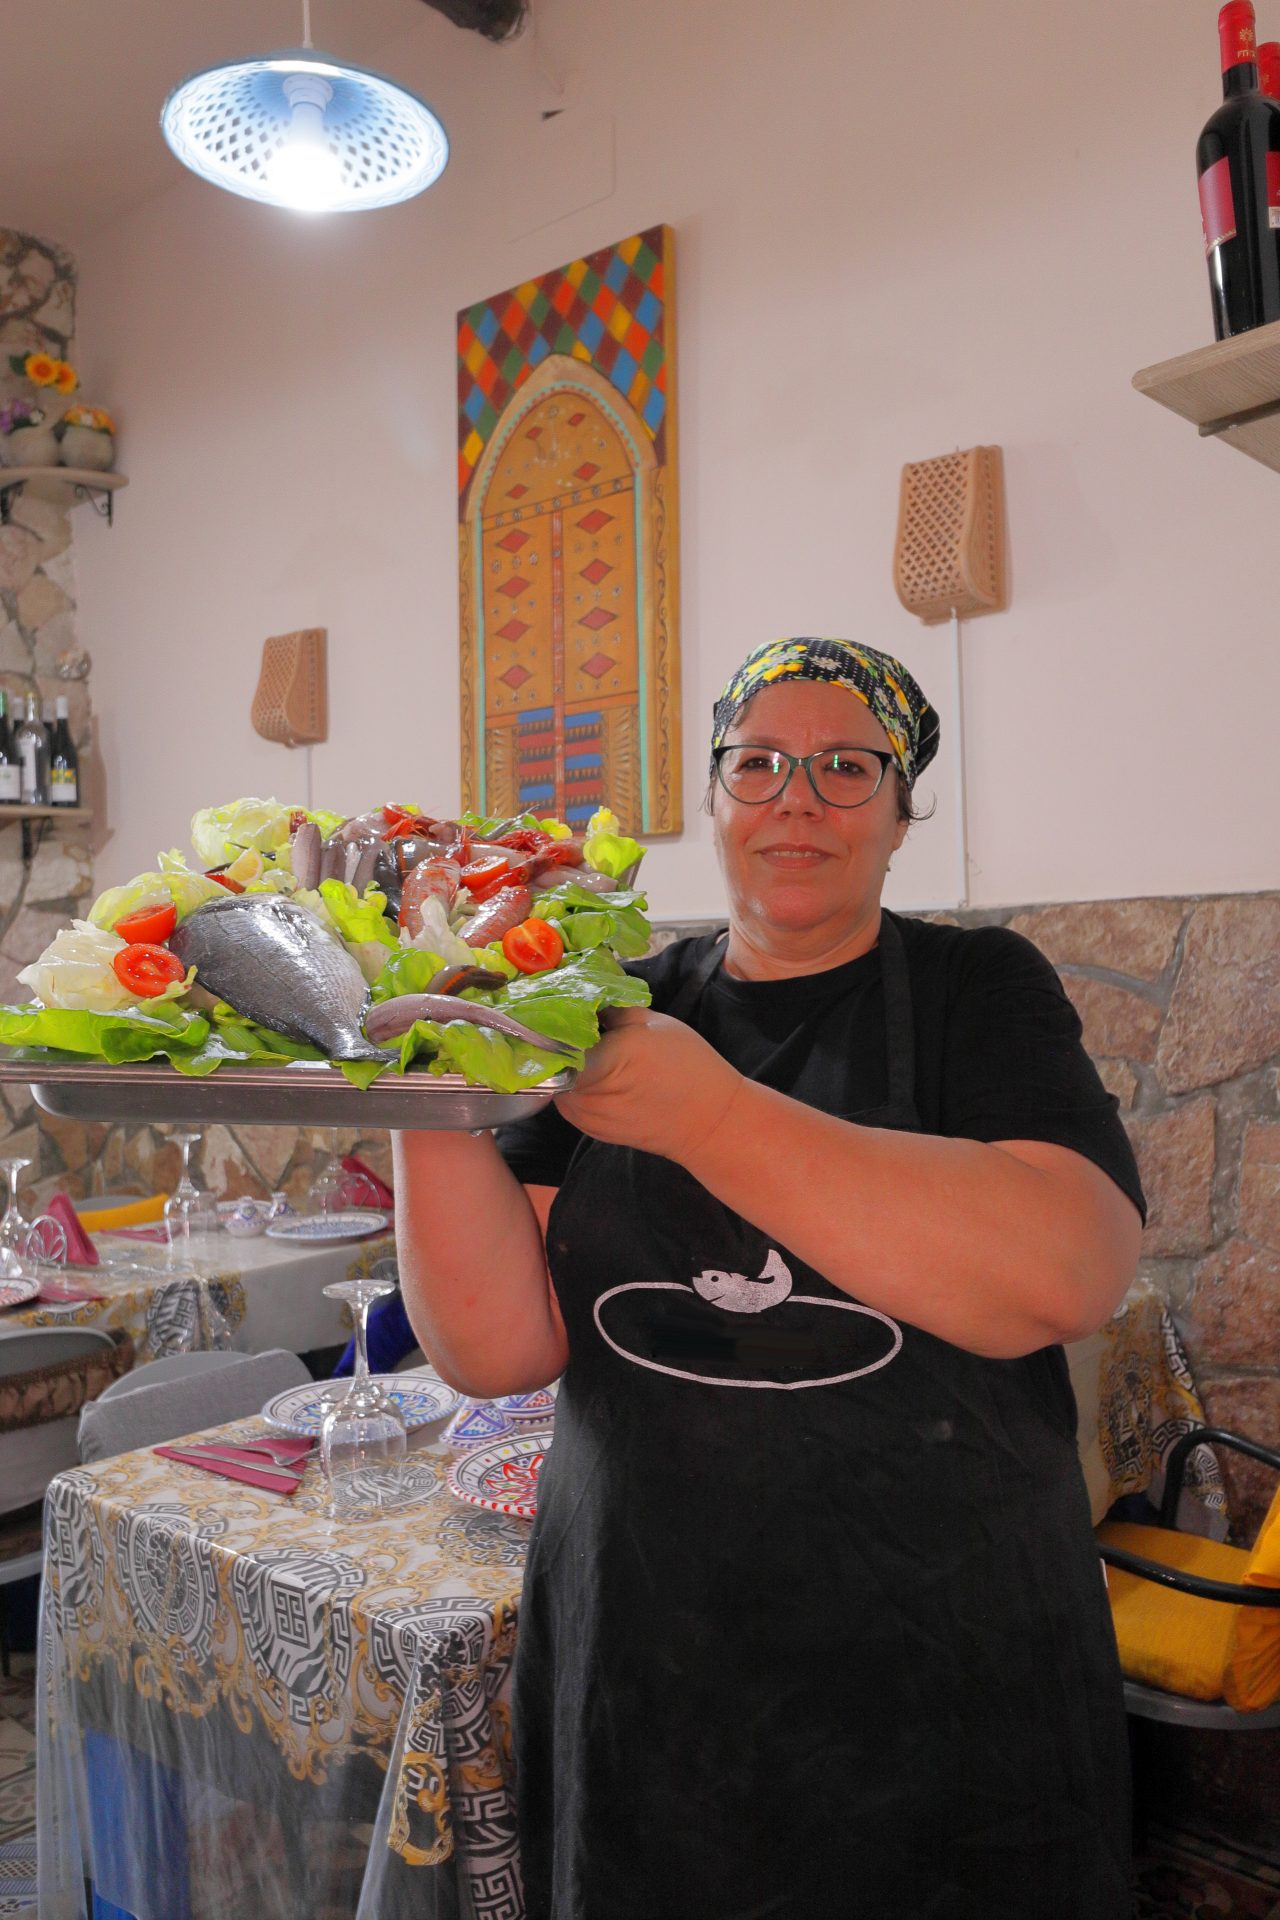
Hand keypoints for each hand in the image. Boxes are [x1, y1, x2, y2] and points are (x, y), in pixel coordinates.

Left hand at [554, 1007, 744, 1161]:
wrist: (710, 1121)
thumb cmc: (688, 1067)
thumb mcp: (653, 1022)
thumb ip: (611, 1006)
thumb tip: (584, 993)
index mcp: (603, 1063)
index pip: (553, 1039)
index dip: (551, 1020)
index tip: (556, 1004)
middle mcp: (585, 1095)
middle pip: (552, 1059)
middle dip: (560, 1039)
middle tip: (575, 1022)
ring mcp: (584, 1117)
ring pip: (557, 1079)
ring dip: (567, 1062)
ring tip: (591, 1047)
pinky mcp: (589, 1130)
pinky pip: (569, 1098)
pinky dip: (577, 1082)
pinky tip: (599, 1071)